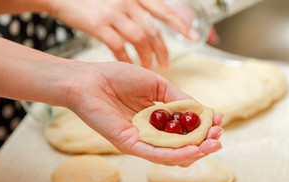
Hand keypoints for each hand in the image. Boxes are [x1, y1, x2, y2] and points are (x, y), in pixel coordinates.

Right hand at [48, 0, 198, 69]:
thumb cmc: (95, 1)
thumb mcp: (120, 0)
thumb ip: (138, 11)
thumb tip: (154, 27)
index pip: (164, 11)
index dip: (180, 25)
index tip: (193, 37)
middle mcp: (128, 2)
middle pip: (153, 29)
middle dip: (163, 49)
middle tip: (166, 64)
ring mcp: (113, 13)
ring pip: (139, 39)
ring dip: (147, 56)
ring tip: (149, 67)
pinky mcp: (98, 24)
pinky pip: (118, 46)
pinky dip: (126, 58)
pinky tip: (129, 65)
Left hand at [64, 61, 222, 165]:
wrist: (89, 79)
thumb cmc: (119, 78)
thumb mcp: (156, 84)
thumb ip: (177, 98)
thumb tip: (201, 110)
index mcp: (158, 120)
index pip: (185, 130)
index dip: (204, 128)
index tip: (219, 120)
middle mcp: (151, 134)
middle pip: (182, 146)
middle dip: (204, 142)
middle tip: (218, 136)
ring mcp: (141, 141)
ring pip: (172, 154)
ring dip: (195, 152)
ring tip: (212, 145)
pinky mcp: (130, 144)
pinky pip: (155, 153)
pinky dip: (176, 154)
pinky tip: (193, 150)